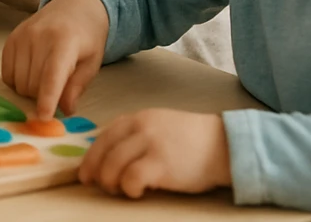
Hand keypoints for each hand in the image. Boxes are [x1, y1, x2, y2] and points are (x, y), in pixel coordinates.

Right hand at [2, 0, 109, 118]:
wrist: (73, 6)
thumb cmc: (86, 38)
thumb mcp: (92, 62)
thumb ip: (77, 86)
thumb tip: (64, 111)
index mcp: (65, 42)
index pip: (52, 75)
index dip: (47, 98)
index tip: (43, 117)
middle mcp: (39, 36)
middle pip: (32, 84)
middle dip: (42, 97)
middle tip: (57, 90)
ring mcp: (21, 36)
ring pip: (18, 82)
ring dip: (30, 91)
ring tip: (45, 80)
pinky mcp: (10, 39)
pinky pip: (6, 74)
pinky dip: (17, 82)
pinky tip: (31, 73)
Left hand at [80, 109, 230, 198]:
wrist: (223, 144)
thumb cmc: (191, 140)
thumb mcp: (158, 125)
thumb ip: (135, 134)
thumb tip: (110, 154)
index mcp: (136, 118)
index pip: (102, 137)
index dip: (90, 157)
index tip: (86, 172)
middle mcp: (139, 127)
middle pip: (102, 151)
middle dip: (96, 172)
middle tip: (100, 185)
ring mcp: (149, 144)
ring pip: (112, 165)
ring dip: (110, 182)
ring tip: (121, 189)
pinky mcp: (161, 163)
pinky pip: (131, 178)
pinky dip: (128, 188)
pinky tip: (137, 192)